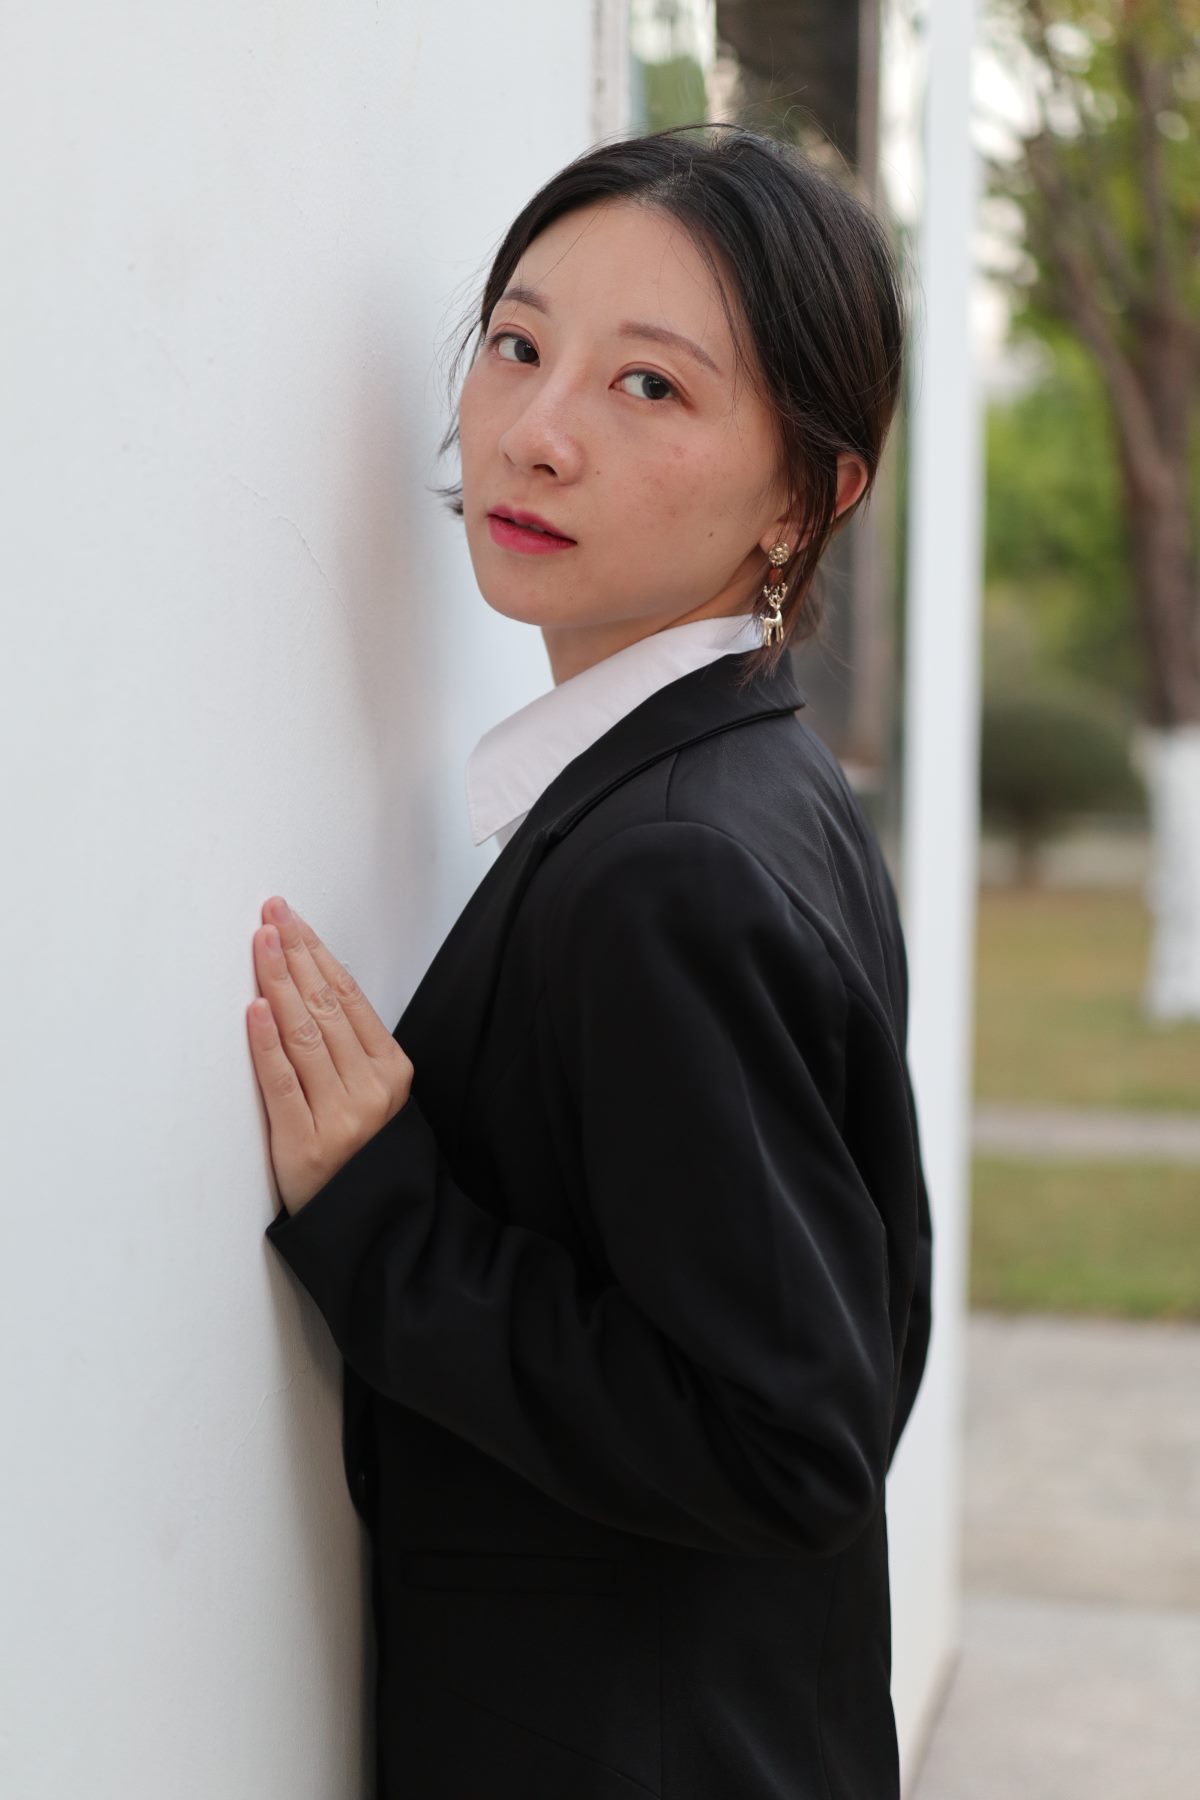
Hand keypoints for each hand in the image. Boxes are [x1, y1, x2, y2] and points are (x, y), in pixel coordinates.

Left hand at [248, 897, 413, 1215]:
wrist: (375, 1227)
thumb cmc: (367, 1157)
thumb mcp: (377, 1098)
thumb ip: (353, 1051)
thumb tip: (312, 988)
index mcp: (391, 1071)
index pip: (349, 997)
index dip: (318, 954)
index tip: (292, 921)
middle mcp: (370, 1088)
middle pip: (325, 1006)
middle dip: (295, 955)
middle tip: (271, 916)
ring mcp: (339, 1116)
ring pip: (304, 1034)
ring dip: (277, 983)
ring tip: (260, 945)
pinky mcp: (304, 1144)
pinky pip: (282, 1083)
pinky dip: (266, 1043)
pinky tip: (254, 1010)